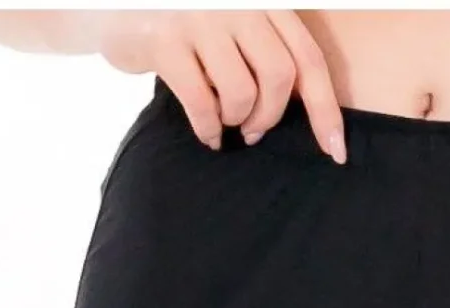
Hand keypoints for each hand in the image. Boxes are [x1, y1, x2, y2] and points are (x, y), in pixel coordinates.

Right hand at [98, 11, 344, 159]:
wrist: (114, 4)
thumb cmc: (183, 22)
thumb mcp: (231, 22)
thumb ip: (265, 48)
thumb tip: (303, 111)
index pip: (308, 57)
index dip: (326, 109)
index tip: (335, 150)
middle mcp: (235, 2)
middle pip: (280, 76)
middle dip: (272, 116)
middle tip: (253, 130)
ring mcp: (199, 17)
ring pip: (242, 92)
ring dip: (237, 119)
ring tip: (223, 121)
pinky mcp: (164, 40)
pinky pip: (202, 103)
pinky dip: (208, 129)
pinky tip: (206, 135)